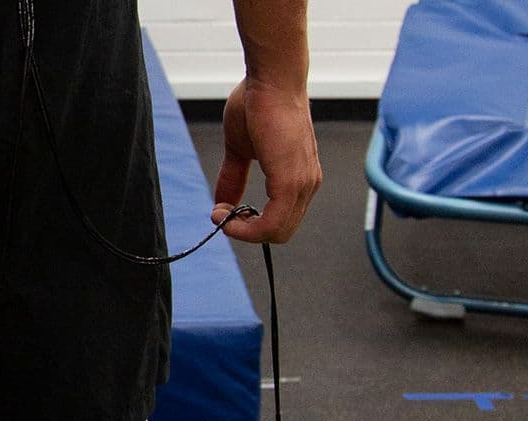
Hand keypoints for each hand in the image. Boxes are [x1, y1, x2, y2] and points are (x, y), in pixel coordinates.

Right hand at [210, 78, 321, 243]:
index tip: (223, 213)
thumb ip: (233, 178)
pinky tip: (226, 215)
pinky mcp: (291, 182)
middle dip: (246, 232)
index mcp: (299, 177)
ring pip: (276, 232)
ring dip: (243, 231)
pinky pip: (271, 224)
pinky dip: (246, 228)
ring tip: (221, 215)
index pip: (281, 219)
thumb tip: (221, 203)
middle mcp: (307, 183)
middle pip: (280, 232)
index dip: (250, 224)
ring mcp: (302, 184)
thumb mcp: (240, 149)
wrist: (271, 80)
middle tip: (221, 217)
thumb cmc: (259, 104)